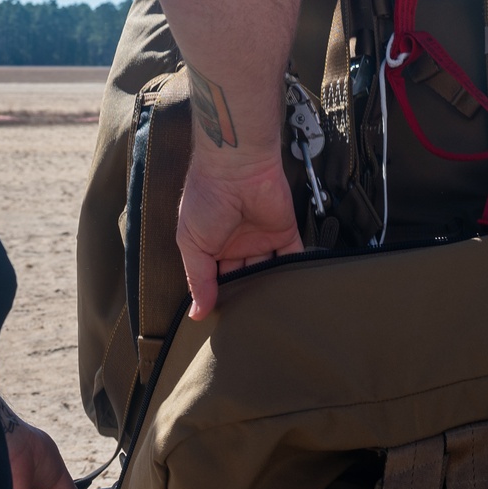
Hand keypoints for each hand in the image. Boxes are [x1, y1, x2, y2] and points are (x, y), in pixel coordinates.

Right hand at [177, 151, 303, 319]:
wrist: (236, 167)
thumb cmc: (206, 198)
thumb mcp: (192, 242)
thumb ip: (197, 278)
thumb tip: (196, 314)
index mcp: (213, 247)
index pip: (217, 280)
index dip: (219, 298)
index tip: (223, 321)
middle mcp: (238, 245)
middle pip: (245, 278)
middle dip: (246, 295)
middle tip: (249, 320)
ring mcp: (262, 239)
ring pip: (269, 271)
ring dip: (270, 287)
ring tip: (271, 311)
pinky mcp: (285, 232)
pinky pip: (293, 256)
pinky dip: (295, 272)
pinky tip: (294, 291)